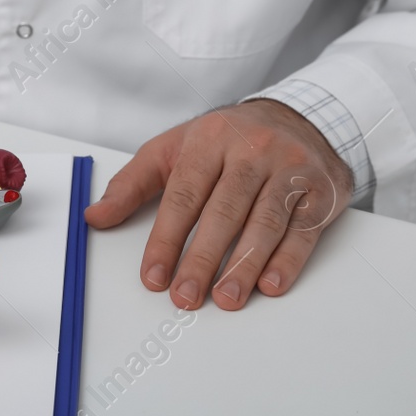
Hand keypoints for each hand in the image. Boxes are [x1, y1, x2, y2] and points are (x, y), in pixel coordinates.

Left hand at [85, 99, 353, 310]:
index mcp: (211, 139)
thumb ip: (133, 183)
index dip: (166, 239)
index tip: (153, 276)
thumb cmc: (230, 140)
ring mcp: (289, 169)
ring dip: (244, 265)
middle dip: (202, 258)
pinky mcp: (320, 190)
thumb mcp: (176, 149)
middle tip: (186, 296)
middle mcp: (252, 151)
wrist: (301, 117)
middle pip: (224, 210)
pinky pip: (303, 228)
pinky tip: (270, 284)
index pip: (184, 195)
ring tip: (226, 298)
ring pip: (265, 221)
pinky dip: (288, 259)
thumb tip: (95, 217)